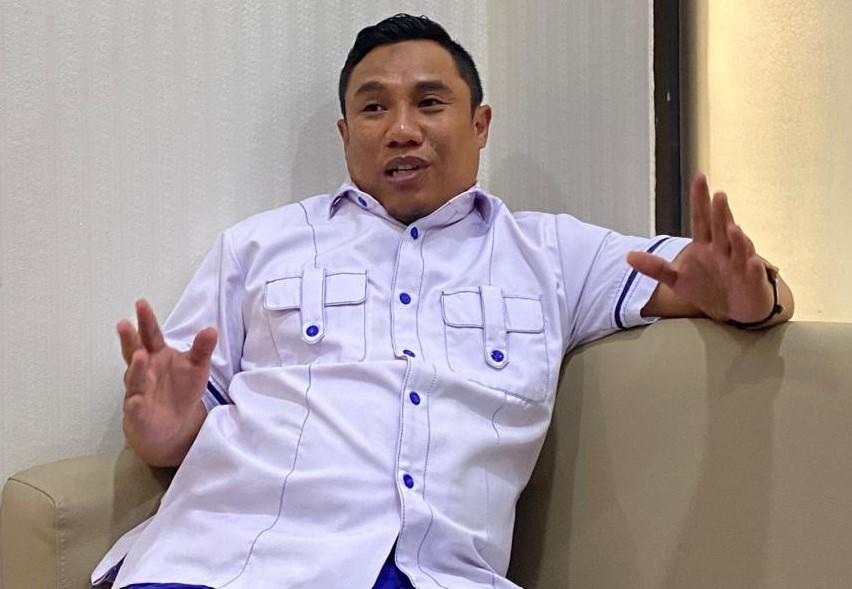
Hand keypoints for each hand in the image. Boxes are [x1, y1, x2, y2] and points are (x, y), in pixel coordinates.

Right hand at [118, 299, 216, 464]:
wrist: (170, 423)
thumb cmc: (180, 388)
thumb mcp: (196, 367)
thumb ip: (202, 349)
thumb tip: (211, 329)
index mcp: (157, 354)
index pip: (151, 335)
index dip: (146, 320)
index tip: (141, 303)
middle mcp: (143, 369)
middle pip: (135, 351)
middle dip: (130, 339)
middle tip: (124, 324)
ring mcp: (138, 389)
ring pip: (134, 377)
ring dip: (137, 368)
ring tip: (139, 356)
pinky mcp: (138, 411)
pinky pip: (136, 406)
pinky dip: (135, 402)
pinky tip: (136, 400)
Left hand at [627, 174, 774, 322]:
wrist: (733, 310)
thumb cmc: (709, 288)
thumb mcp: (677, 279)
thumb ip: (655, 267)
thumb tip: (629, 255)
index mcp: (706, 245)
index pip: (701, 218)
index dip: (699, 199)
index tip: (699, 177)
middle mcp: (724, 250)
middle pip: (720, 228)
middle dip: (720, 213)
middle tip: (718, 195)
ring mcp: (739, 265)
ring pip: (739, 249)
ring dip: (737, 239)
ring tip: (732, 228)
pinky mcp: (750, 282)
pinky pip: (752, 274)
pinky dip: (753, 269)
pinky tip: (752, 263)